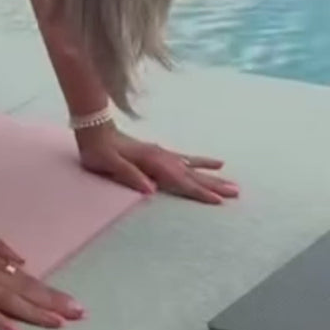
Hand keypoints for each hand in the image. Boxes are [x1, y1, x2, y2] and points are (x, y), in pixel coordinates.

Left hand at [76, 126, 238, 204]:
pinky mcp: (157, 151)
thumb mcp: (108, 164)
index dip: (199, 191)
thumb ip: (129, 175)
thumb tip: (151, 190)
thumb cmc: (98, 150)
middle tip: (237, 192)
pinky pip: (184, 158)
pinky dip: (198, 161)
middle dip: (214, 184)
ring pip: (191, 166)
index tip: (219, 201)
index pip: (180, 180)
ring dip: (210, 174)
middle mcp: (161, 157)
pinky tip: (210, 162)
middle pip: (192, 173)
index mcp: (152, 162)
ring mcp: (161, 153)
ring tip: (231, 179)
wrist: (93, 128)